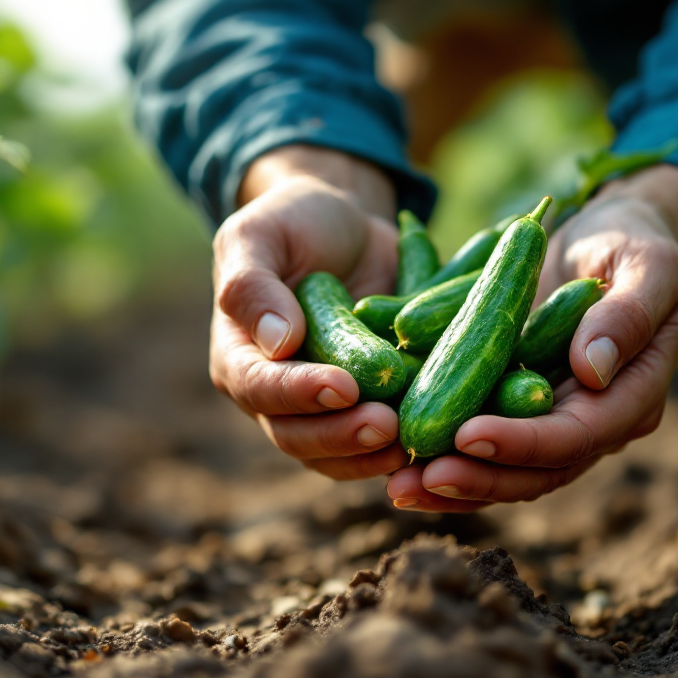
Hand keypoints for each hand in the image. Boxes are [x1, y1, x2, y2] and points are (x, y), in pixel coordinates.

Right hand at [210, 146, 411, 479]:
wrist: (348, 226)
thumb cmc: (293, 222)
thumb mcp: (259, 234)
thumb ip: (253, 284)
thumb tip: (278, 342)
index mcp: (240, 357)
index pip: (260, 387)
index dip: (299, 393)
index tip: (343, 386)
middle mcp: (276, 396)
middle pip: (297, 436)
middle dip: (342, 435)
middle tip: (386, 425)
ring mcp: (322, 410)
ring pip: (338, 455)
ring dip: (373, 455)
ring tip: (414, 442)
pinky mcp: (365, 410)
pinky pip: (378, 445)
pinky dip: (402, 448)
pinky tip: (438, 440)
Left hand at [386, 164, 677, 510]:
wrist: (607, 233)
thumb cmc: (635, 242)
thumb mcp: (649, 266)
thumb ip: (626, 316)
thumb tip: (591, 370)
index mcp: (631, 399)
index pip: (575, 438)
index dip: (521, 443)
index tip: (467, 435)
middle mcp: (590, 422)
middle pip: (533, 471)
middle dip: (474, 477)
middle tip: (414, 478)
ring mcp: (549, 417)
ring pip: (500, 468)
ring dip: (447, 481)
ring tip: (394, 485)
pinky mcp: (513, 403)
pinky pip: (476, 438)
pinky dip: (437, 449)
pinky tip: (388, 456)